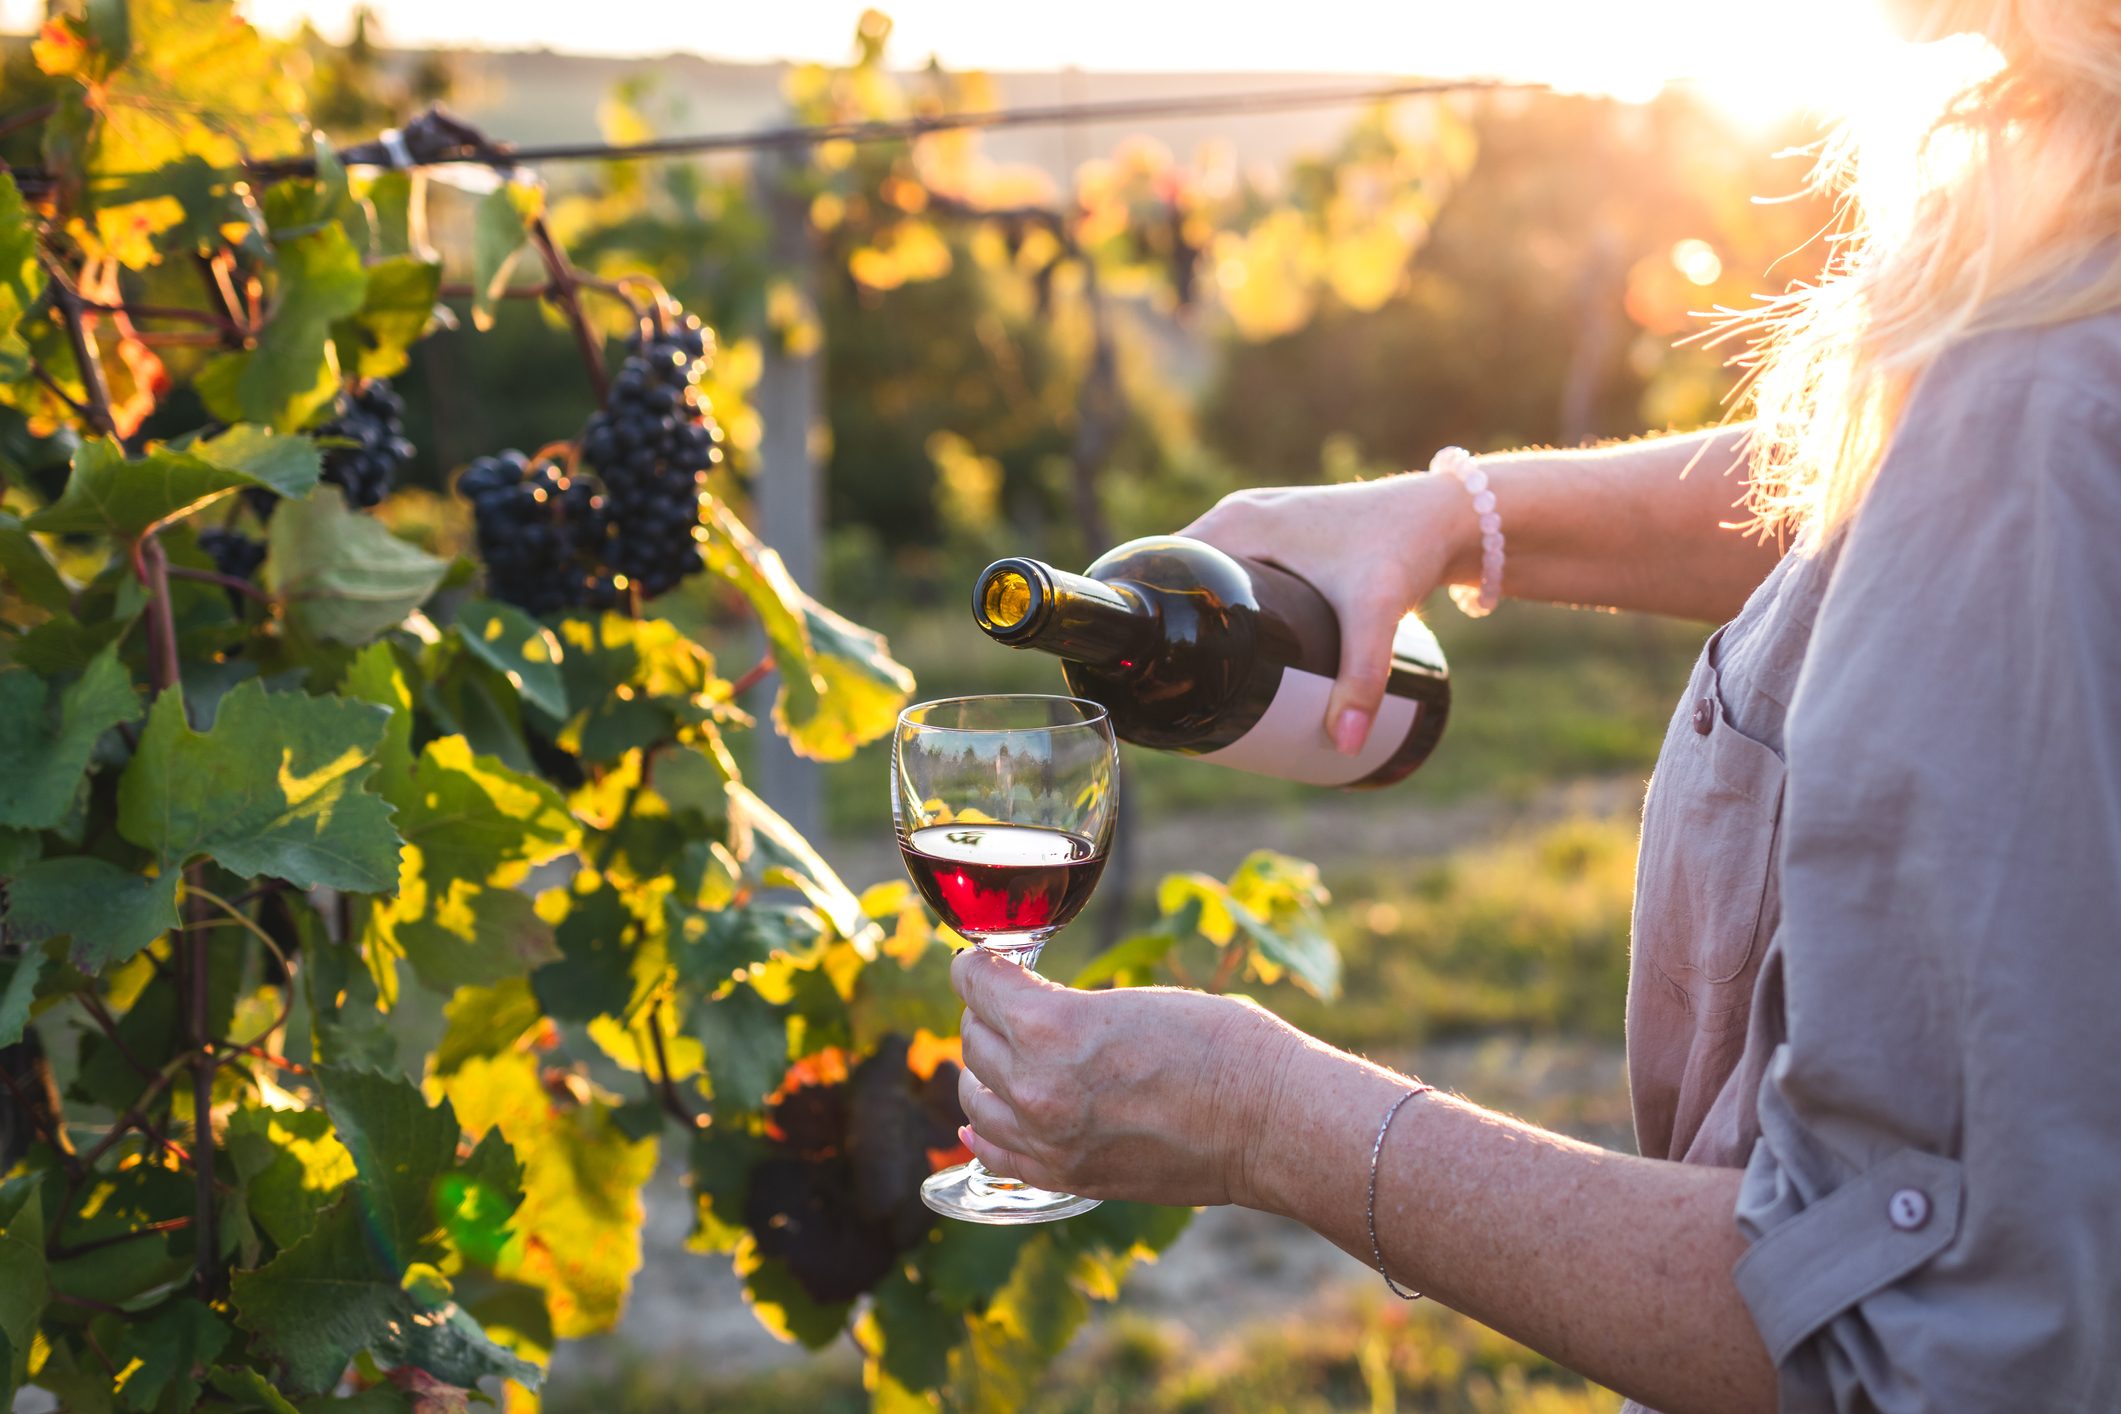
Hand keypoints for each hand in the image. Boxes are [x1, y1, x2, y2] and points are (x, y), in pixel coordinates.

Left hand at [950, 947, 1302, 1206]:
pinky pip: (995, 1151)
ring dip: (984, 1069)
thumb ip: (1066, 1012)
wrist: (1268, 1122)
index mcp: (1050, 1025)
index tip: (983, 962)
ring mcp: (1047, 1138)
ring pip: (974, 1095)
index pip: (972, 983)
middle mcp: (1035, 1084)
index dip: (976, 965)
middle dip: (987, 1014)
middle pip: (972, 1037)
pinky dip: (984, 1130)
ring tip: (1006, 1057)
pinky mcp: (1066, 1176)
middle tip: (1009, 1005)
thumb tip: (1026, 1016)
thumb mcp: (1131, 1001)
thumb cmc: (1219, 1044)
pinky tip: (984, 1119)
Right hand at [1180, 472, 1475, 754]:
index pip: (1165, 567)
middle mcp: (1239, 515)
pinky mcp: (1284, 536)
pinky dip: (1227, 603)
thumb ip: (1361, 679)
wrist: (1449, 515)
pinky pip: (1236, 570)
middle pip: (1185, 579)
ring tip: (1199, 682)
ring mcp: (1261, 522)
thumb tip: (1342, 746)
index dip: (1152, 614)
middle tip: (1180, 694)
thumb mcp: (1375, 614)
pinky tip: (1227, 643)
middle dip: (1177, 630)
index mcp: (1235, 523)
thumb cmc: (1404, 547)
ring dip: (1200, 617)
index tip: (1150, 670)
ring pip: (1211, 576)